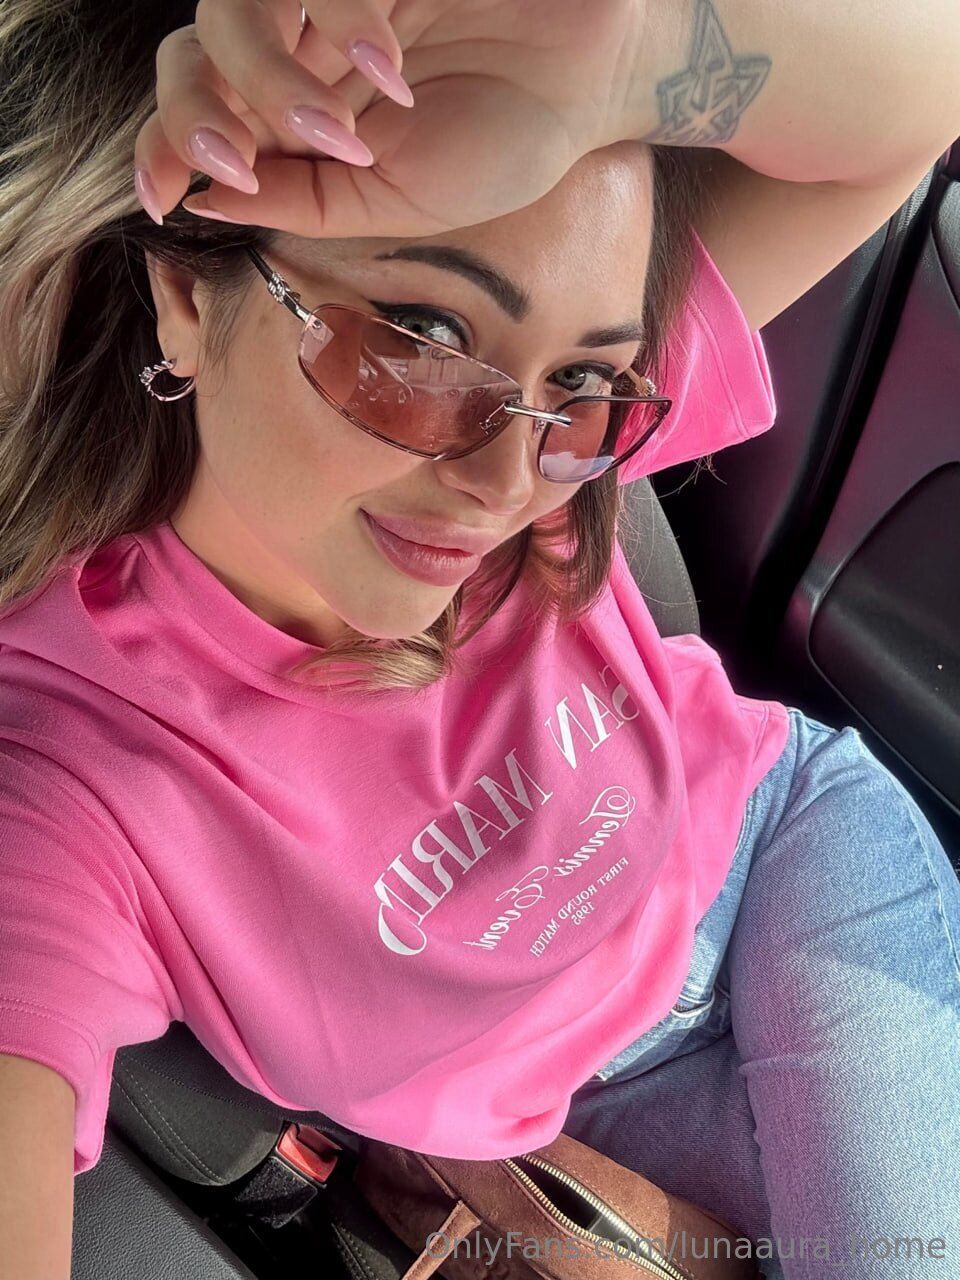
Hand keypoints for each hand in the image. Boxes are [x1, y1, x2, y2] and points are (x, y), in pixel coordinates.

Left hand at [134, 0, 645, 238]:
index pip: (202, 111)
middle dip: (194, 113)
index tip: (158, 198)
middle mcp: (304, 40)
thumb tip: (210, 200)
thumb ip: (308, 201)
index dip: (163, 147)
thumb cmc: (505, 140)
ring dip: (264, 74)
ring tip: (337, 132)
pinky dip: (338, 18)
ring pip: (234, 2)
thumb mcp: (396, 201)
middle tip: (234, 163)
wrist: (595, 80)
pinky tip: (389, 70)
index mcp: (303, 107)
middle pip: (193, 49)